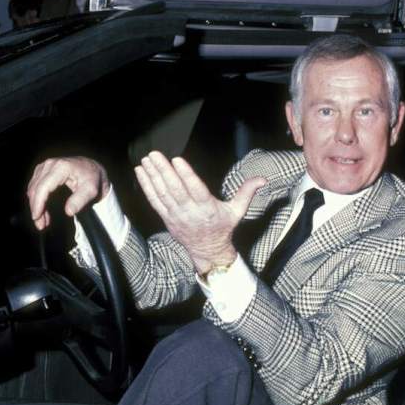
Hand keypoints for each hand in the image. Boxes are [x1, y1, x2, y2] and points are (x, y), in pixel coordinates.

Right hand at [27, 156, 109, 229]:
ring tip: (43, 221)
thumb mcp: (92, 190)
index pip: (43, 187)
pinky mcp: (43, 170)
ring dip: (36, 206)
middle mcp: (50, 164)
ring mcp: (45, 166)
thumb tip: (68, 212)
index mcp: (61, 167)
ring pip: (33, 189)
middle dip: (36, 208)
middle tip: (41, 225)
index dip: (38, 203)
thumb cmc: (93, 178)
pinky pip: (35, 187)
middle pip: (35, 189)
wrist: (94, 169)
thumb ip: (80, 200)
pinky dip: (37, 200)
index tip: (36, 217)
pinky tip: (43, 211)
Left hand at [134, 151, 265, 275]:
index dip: (185, 174)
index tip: (177, 160)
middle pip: (174, 189)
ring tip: (146, 160)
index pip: (195, 189)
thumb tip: (262, 179)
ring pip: (162, 193)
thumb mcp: (238, 211)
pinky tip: (141, 172)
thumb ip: (247, 192)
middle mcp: (189, 211)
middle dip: (163, 171)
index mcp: (207, 208)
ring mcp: (175, 214)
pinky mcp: (166, 216)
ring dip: (153, 175)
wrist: (207, 250)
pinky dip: (146, 186)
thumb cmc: (223, 226)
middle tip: (155, 155)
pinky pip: (154, 200)